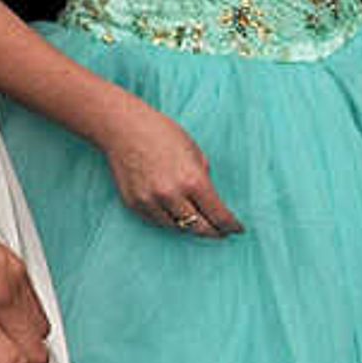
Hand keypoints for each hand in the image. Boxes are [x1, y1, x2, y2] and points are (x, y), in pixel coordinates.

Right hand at [101, 99, 239, 238]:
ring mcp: (150, 202)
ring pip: (178, 228)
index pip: (218, 215)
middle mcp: (171, 195)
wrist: (124, 129)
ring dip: (191, 228)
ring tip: (201, 224)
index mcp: (192, 180)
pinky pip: (158, 221)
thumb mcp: (196, 152)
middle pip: (199, 228)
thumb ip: (204, 178)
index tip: (237, 229)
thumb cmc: (163, 134)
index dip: (230, 225)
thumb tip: (211, 200)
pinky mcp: (134, 204)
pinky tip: (178, 217)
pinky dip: (170, 221)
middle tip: (222, 233)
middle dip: (214, 232)